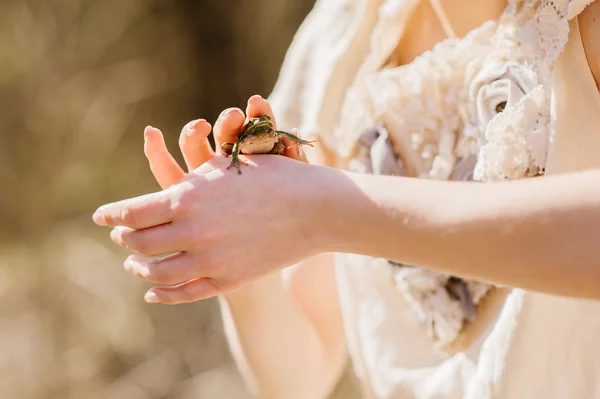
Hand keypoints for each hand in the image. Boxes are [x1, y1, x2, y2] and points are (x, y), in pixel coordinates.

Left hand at [94, 96, 323, 304]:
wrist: (313, 207)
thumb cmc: (270, 176)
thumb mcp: (222, 170)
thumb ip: (186, 183)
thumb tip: (159, 195)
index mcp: (185, 198)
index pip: (131, 213)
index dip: (111, 215)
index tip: (101, 217)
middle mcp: (191, 231)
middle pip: (138, 243)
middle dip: (124, 239)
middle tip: (120, 236)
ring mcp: (209, 260)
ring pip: (156, 272)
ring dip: (139, 268)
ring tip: (135, 264)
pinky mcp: (227, 280)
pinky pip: (184, 293)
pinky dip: (163, 294)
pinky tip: (154, 291)